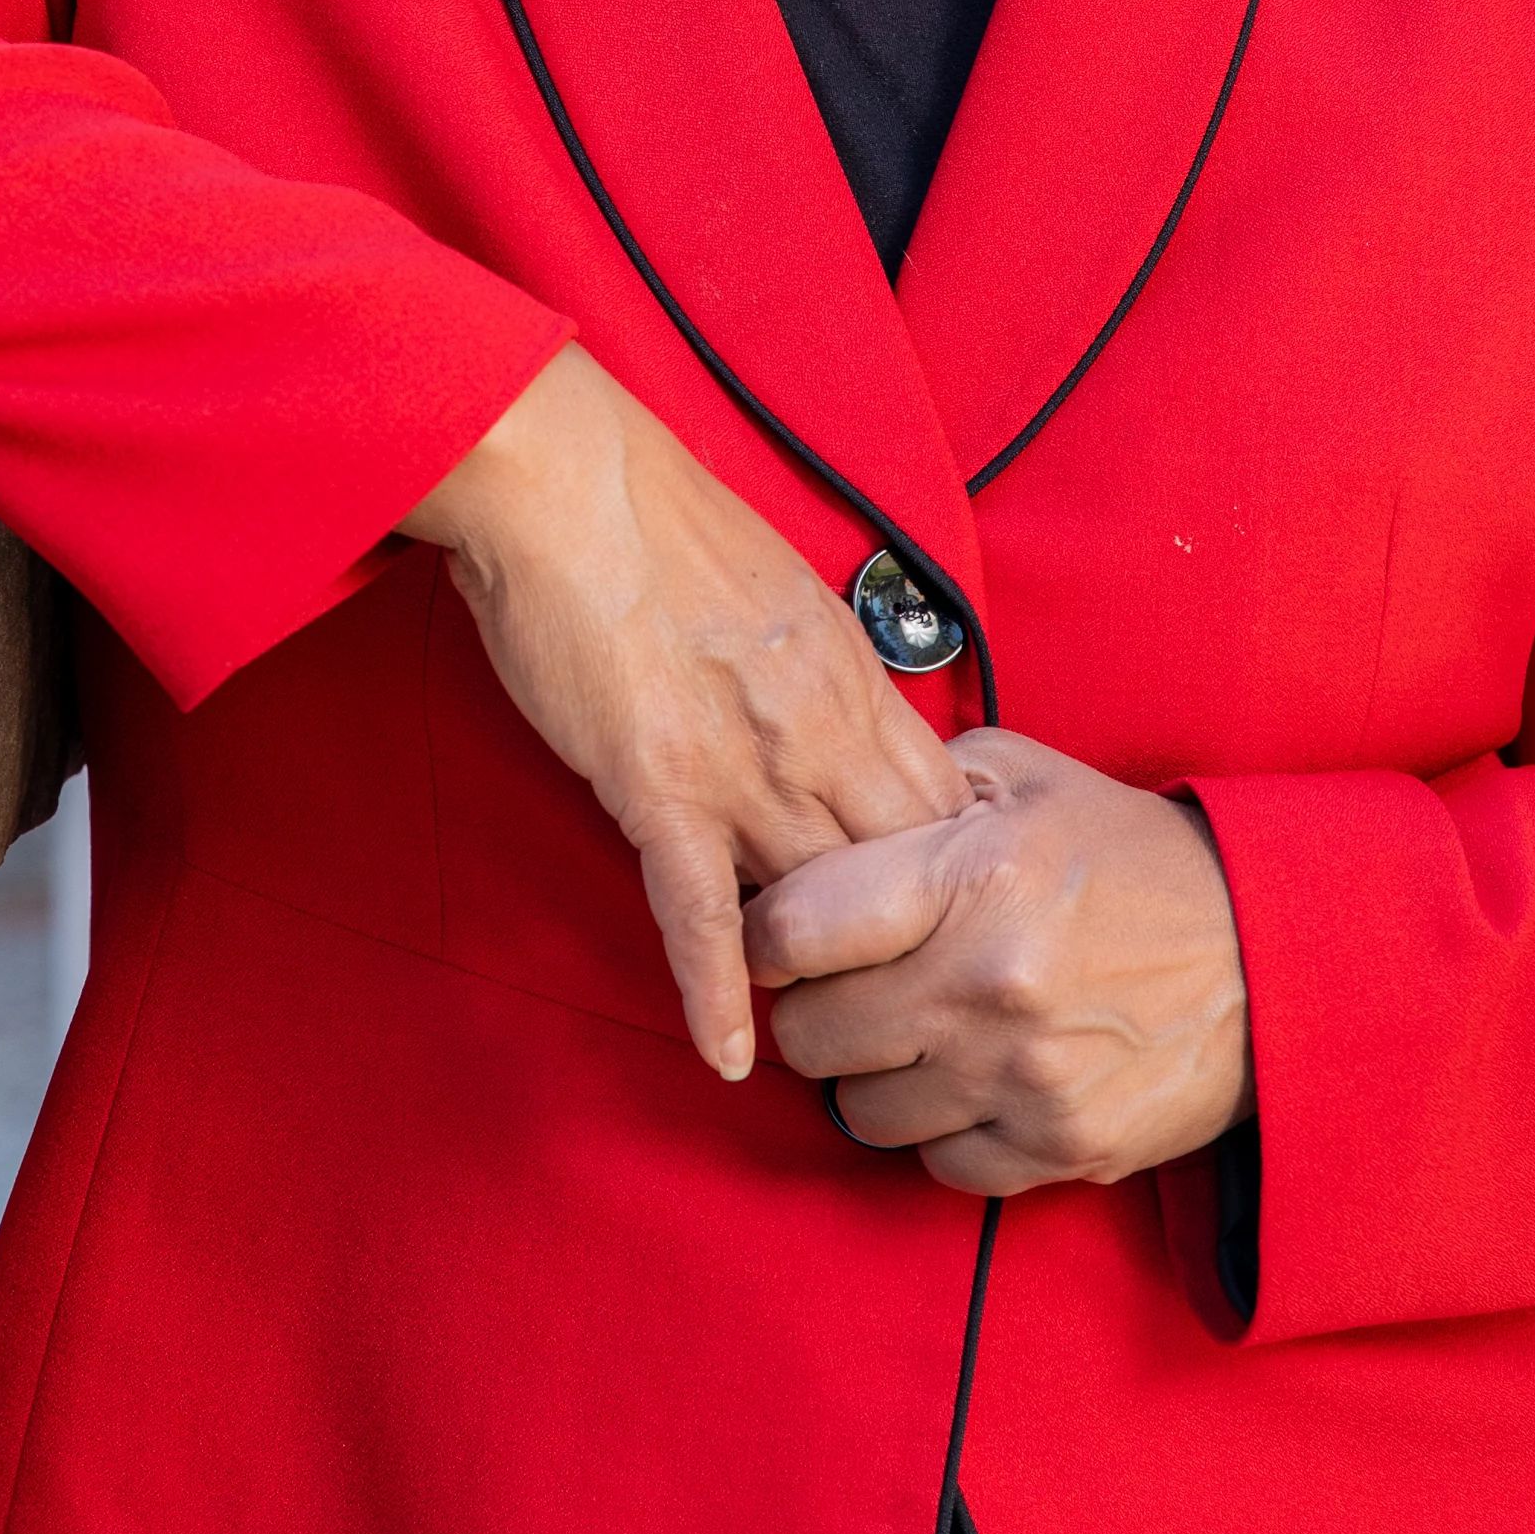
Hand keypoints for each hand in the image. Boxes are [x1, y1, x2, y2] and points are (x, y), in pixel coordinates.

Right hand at [407, 347, 969, 1084]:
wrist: (569, 481)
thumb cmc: (659, 520)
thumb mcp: (783, 591)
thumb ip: (826, 671)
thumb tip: (849, 722)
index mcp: (854, 676)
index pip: (942, 804)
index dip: (960, 879)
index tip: (966, 932)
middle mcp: (820, 730)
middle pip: (904, 873)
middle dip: (918, 951)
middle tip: (919, 1020)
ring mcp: (744, 766)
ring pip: (821, 901)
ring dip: (831, 980)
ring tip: (840, 1051)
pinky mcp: (660, 787)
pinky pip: (699, 910)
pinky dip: (718, 987)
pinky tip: (732, 1052)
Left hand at [743, 726, 1250, 1195]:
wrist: (1273, 956)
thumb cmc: (1136, 861)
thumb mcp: (1031, 780)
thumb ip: (919, 780)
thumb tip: (824, 806)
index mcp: (972, 877)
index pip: (791, 932)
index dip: (763, 938)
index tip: (778, 939)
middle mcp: (987, 985)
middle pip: (809, 1037)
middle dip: (814, 1010)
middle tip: (849, 988)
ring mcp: (1022, 1078)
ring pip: (861, 1113)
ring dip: (874, 1078)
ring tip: (917, 1034)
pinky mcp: (1058, 1148)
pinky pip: (937, 1165)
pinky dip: (941, 1132)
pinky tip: (972, 1082)